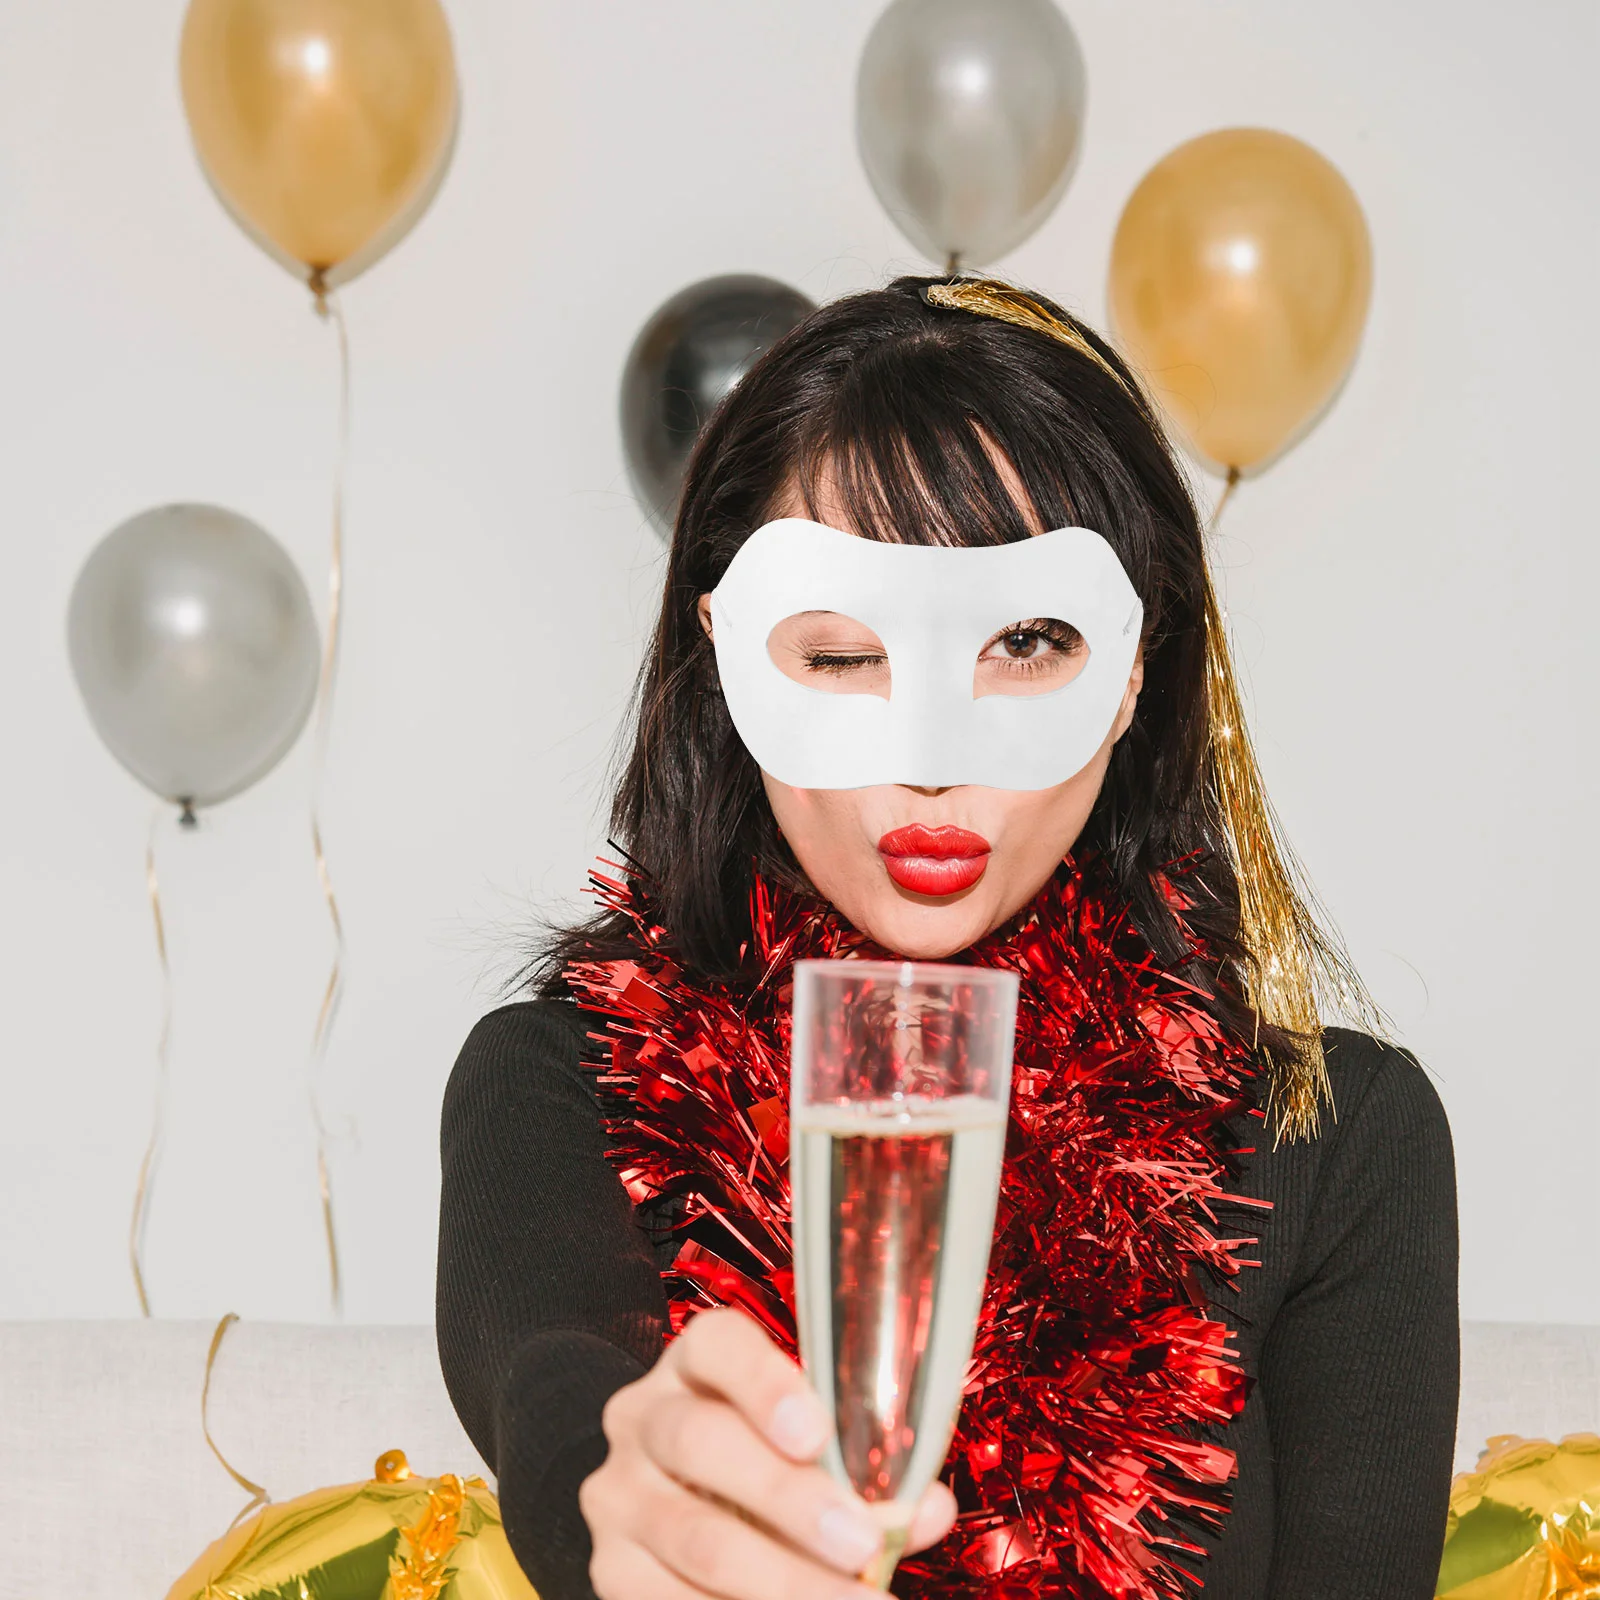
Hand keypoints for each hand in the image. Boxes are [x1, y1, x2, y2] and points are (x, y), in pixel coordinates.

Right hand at [580, 1307, 957, 1598]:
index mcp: (694, 1363)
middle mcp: (643, 1416)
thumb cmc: (760, 1457)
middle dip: (788, 1499)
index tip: (816, 1434)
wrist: (666, 1499)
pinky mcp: (611, 1566)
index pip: (719, 1347)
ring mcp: (618, 1493)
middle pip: (703, 1442)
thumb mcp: (803, 1442)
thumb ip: (864, 1469)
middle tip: (861, 1544)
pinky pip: (667, 1599)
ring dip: (781, 1581)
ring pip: (694, 1536)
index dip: (766, 1386)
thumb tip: (926, 1508)